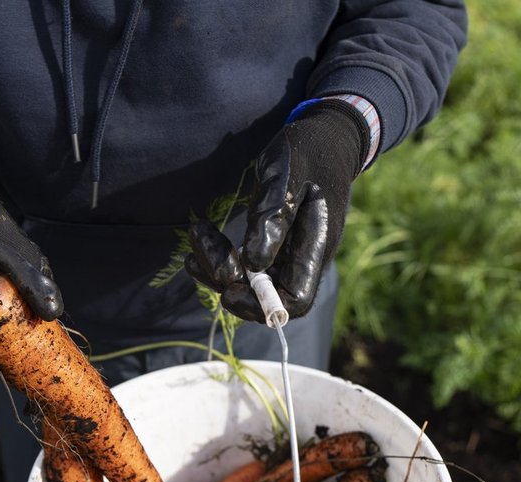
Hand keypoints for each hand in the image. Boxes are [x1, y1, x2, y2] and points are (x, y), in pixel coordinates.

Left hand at [185, 100, 368, 320]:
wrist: (323, 138)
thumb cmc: (307, 153)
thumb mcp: (287, 177)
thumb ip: (272, 218)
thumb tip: (253, 264)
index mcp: (314, 247)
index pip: (294, 299)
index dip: (259, 304)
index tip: (227, 290)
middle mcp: (300, 258)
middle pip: (263, 294)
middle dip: (226, 279)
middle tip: (199, 249)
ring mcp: (286, 252)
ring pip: (248, 279)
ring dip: (216, 266)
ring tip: (197, 237)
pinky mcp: (271, 243)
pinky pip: (244, 263)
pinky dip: (219, 258)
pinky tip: (200, 241)